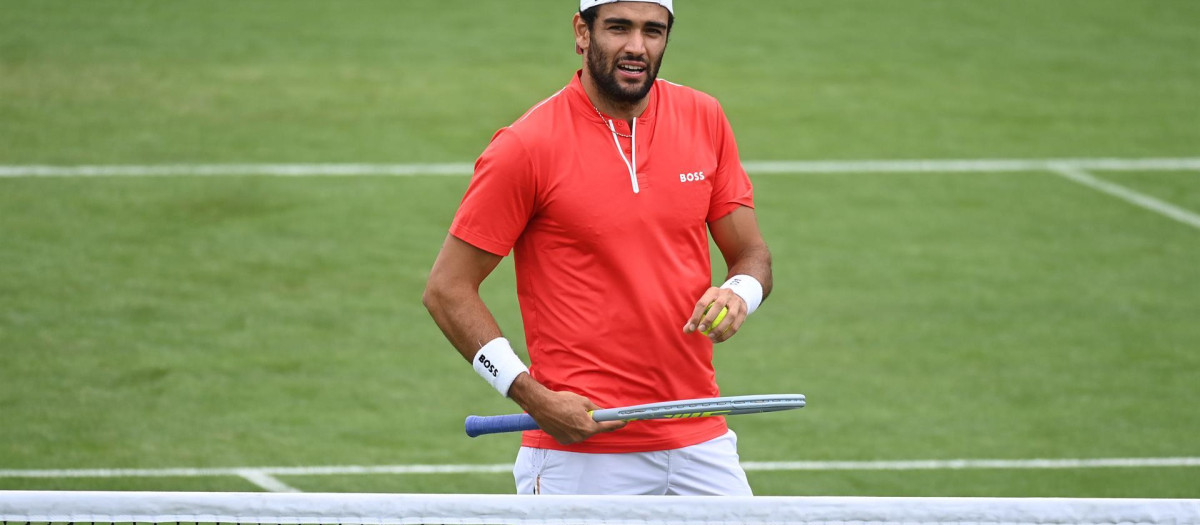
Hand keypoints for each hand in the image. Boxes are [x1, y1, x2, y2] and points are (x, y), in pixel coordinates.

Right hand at [507, 374, 625, 443]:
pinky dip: (573, 428)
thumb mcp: (583, 401)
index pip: (607, 426)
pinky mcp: (563, 440)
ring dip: (582, 425)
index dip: (617, 423)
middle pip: (594, 430)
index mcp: (588, 427)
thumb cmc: (562, 401)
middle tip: (588, 411)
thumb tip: (604, 413)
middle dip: (594, 421)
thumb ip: (596, 409)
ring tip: (572, 413)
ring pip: (583, 432)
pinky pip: (573, 435)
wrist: (542, 405)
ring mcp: (571, 440)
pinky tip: (566, 420)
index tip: (625, 421)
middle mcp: (581, 436)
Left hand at [682, 286, 747, 342]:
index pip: (703, 302)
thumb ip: (695, 318)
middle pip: (718, 306)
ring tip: (711, 337)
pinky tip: (718, 339)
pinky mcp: (744, 310)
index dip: (696, 316)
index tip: (692, 328)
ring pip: (730, 316)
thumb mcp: (705, 306)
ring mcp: (737, 301)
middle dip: (709, 319)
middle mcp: (726, 293)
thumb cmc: (714, 304)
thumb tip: (686, 330)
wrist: (735, 298)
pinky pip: (736, 325)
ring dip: (720, 329)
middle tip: (701, 330)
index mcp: (713, 291)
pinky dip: (727, 334)